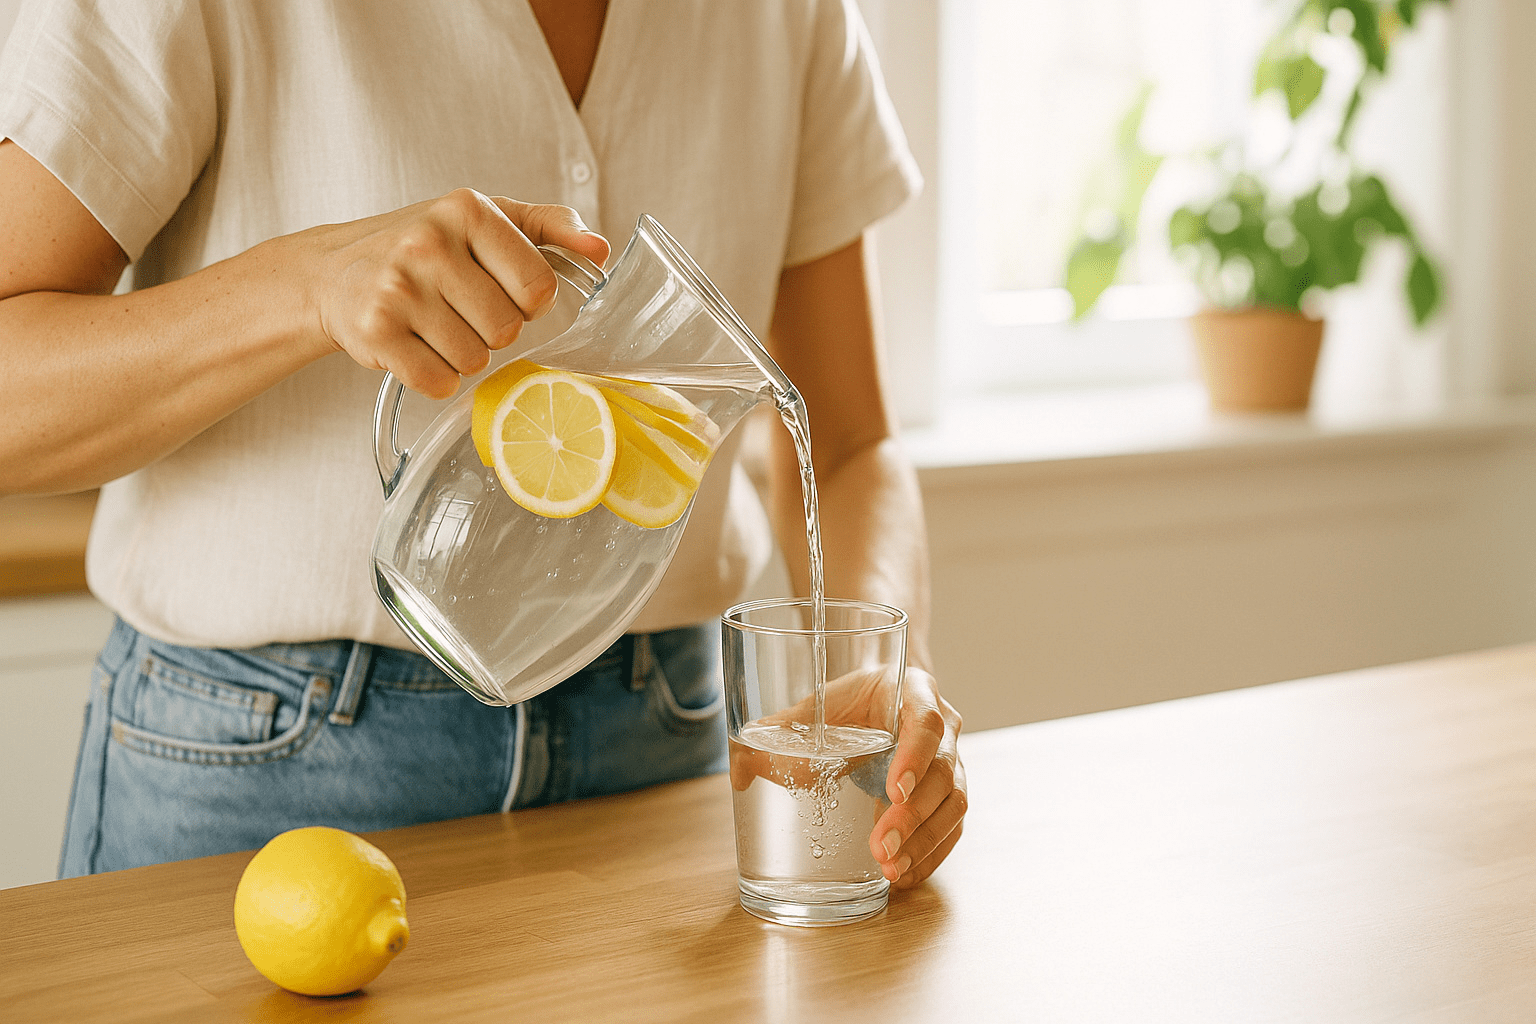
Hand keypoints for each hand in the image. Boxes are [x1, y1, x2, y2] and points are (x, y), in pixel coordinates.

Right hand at [294, 189, 609, 398]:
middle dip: (492, 330)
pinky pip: (439, 382)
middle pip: (507, 329)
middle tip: (460, 310)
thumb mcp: (485, 220)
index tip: (503, 292)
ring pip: (475, 359)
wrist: (333, 273)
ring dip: (463, 355)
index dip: (528, 302)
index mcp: (467, 209)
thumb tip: (599, 250)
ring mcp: (398, 288)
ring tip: (435, 327)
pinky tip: (416, 347)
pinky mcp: (375, 331)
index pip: (539, 286)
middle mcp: (429, 244)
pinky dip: (435, 377)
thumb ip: (549, 227)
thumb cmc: (423, 248)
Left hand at [726, 662, 965, 888]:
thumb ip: (778, 731)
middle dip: (913, 815)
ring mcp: (952, 762)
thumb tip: (739, 771)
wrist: (877, 703)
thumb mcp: (816, 706)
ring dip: (924, 841)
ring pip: (953, 805)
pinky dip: (930, 854)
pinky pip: (951, 828)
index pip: (927, 721)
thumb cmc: (849, 702)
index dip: (916, 756)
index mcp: (913, 691)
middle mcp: (943, 728)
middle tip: (881, 847)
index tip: (895, 790)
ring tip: (890, 870)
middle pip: (943, 773)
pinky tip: (904, 876)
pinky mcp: (948, 795)